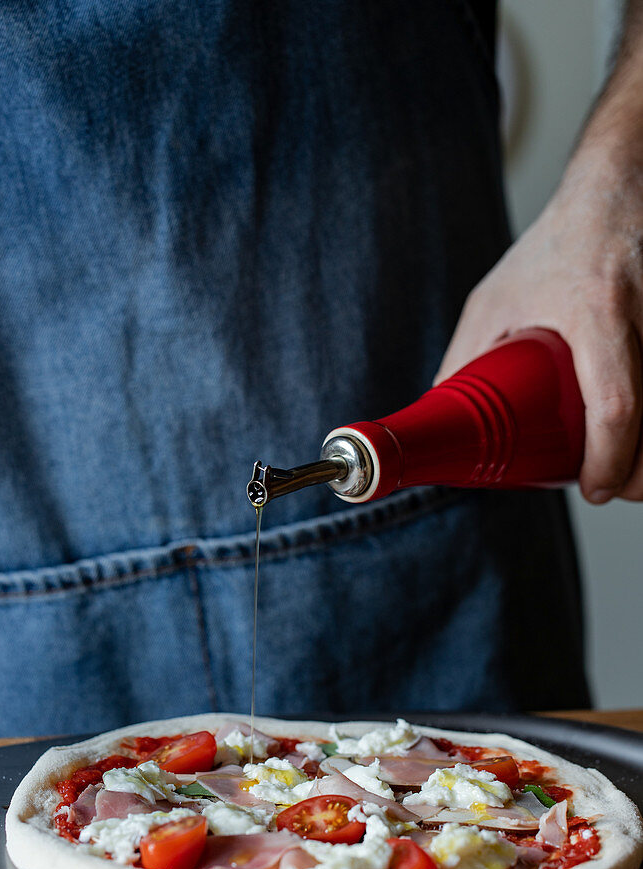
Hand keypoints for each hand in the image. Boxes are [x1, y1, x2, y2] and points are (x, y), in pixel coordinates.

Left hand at [435, 155, 642, 503]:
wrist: (619, 186)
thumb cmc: (554, 247)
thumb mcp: (494, 300)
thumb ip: (466, 358)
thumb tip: (439, 417)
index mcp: (595, 310)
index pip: (615, 401)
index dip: (609, 456)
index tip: (593, 488)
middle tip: (617, 489)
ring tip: (631, 469)